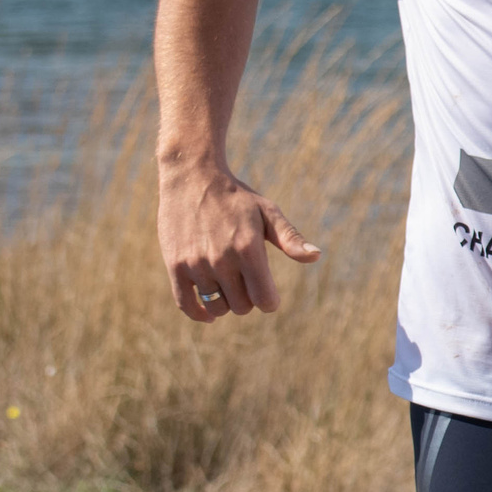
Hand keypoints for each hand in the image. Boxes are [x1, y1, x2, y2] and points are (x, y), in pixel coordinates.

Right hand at [157, 160, 320, 322]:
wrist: (192, 178)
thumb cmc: (236, 198)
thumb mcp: (268, 212)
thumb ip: (290, 238)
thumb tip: (316, 256)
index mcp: (248, 249)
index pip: (265, 301)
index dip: (270, 300)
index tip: (268, 291)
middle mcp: (221, 260)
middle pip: (242, 307)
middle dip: (248, 299)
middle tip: (246, 280)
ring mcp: (195, 264)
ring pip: (216, 306)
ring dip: (225, 301)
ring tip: (228, 285)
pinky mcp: (175, 265)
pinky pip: (185, 304)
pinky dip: (200, 313)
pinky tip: (209, 313)